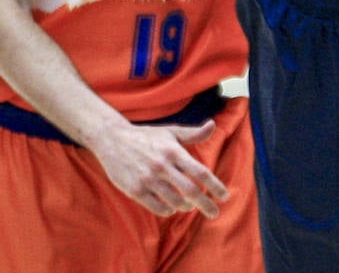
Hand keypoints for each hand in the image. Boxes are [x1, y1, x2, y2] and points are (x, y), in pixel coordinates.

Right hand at [94, 117, 229, 218]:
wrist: (113, 140)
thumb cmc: (146, 136)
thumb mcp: (170, 131)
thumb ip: (192, 134)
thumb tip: (213, 125)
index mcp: (174, 151)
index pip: (200, 172)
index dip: (215, 185)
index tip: (225, 196)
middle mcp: (163, 166)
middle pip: (191, 191)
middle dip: (206, 204)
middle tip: (215, 213)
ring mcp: (149, 179)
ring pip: (175, 201)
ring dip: (186, 207)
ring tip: (190, 206)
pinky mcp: (136, 190)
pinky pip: (157, 208)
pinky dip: (168, 210)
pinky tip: (172, 208)